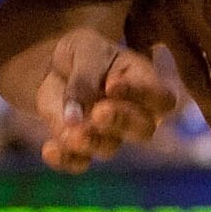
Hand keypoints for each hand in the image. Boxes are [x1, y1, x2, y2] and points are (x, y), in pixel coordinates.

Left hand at [32, 27, 170, 173]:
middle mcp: (133, 114)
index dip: (143, 95)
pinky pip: (78, 161)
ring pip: (109, 147)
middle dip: (121, 122)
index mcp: (144, 82)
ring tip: (71, 134)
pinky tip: (49, 149)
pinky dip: (64, 159)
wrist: (55, 67)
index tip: (113, 85)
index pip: (161, 98)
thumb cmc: (83, 53)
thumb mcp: (85, 50)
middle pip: (143, 129)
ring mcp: (109, 134)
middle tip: (99, 113)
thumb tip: (75, 116)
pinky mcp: (82, 147)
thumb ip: (85, 78)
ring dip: (90, 142)